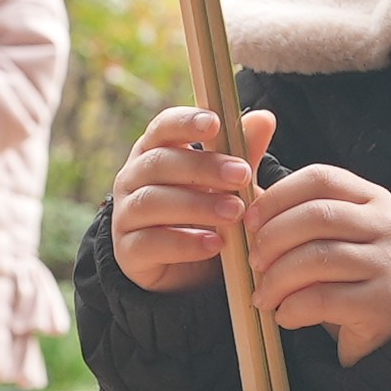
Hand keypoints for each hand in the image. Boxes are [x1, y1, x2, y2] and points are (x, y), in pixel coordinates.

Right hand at [109, 107, 274, 293]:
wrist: (187, 272)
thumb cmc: (205, 213)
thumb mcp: (228, 184)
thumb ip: (243, 154)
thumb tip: (265, 118)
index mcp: (155, 151)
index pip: (162, 127)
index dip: (185, 122)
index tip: (215, 124)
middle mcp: (132, 178)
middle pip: (159, 162)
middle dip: (202, 167)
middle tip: (241, 175)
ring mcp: (125, 214)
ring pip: (152, 201)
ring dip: (197, 205)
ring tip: (235, 213)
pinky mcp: (128, 252)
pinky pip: (150, 243)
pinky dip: (184, 243)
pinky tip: (214, 244)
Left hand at [245, 160, 390, 365]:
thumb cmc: (348, 275)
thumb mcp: (327, 236)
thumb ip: (292, 212)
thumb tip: (245, 190)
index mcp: (371, 198)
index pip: (319, 178)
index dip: (277, 197)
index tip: (250, 221)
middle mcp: (387, 225)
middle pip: (317, 216)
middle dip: (273, 239)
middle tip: (253, 262)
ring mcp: (388, 264)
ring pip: (318, 258)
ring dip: (277, 278)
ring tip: (263, 296)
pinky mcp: (382, 304)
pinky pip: (323, 299)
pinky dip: (293, 308)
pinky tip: (284, 315)